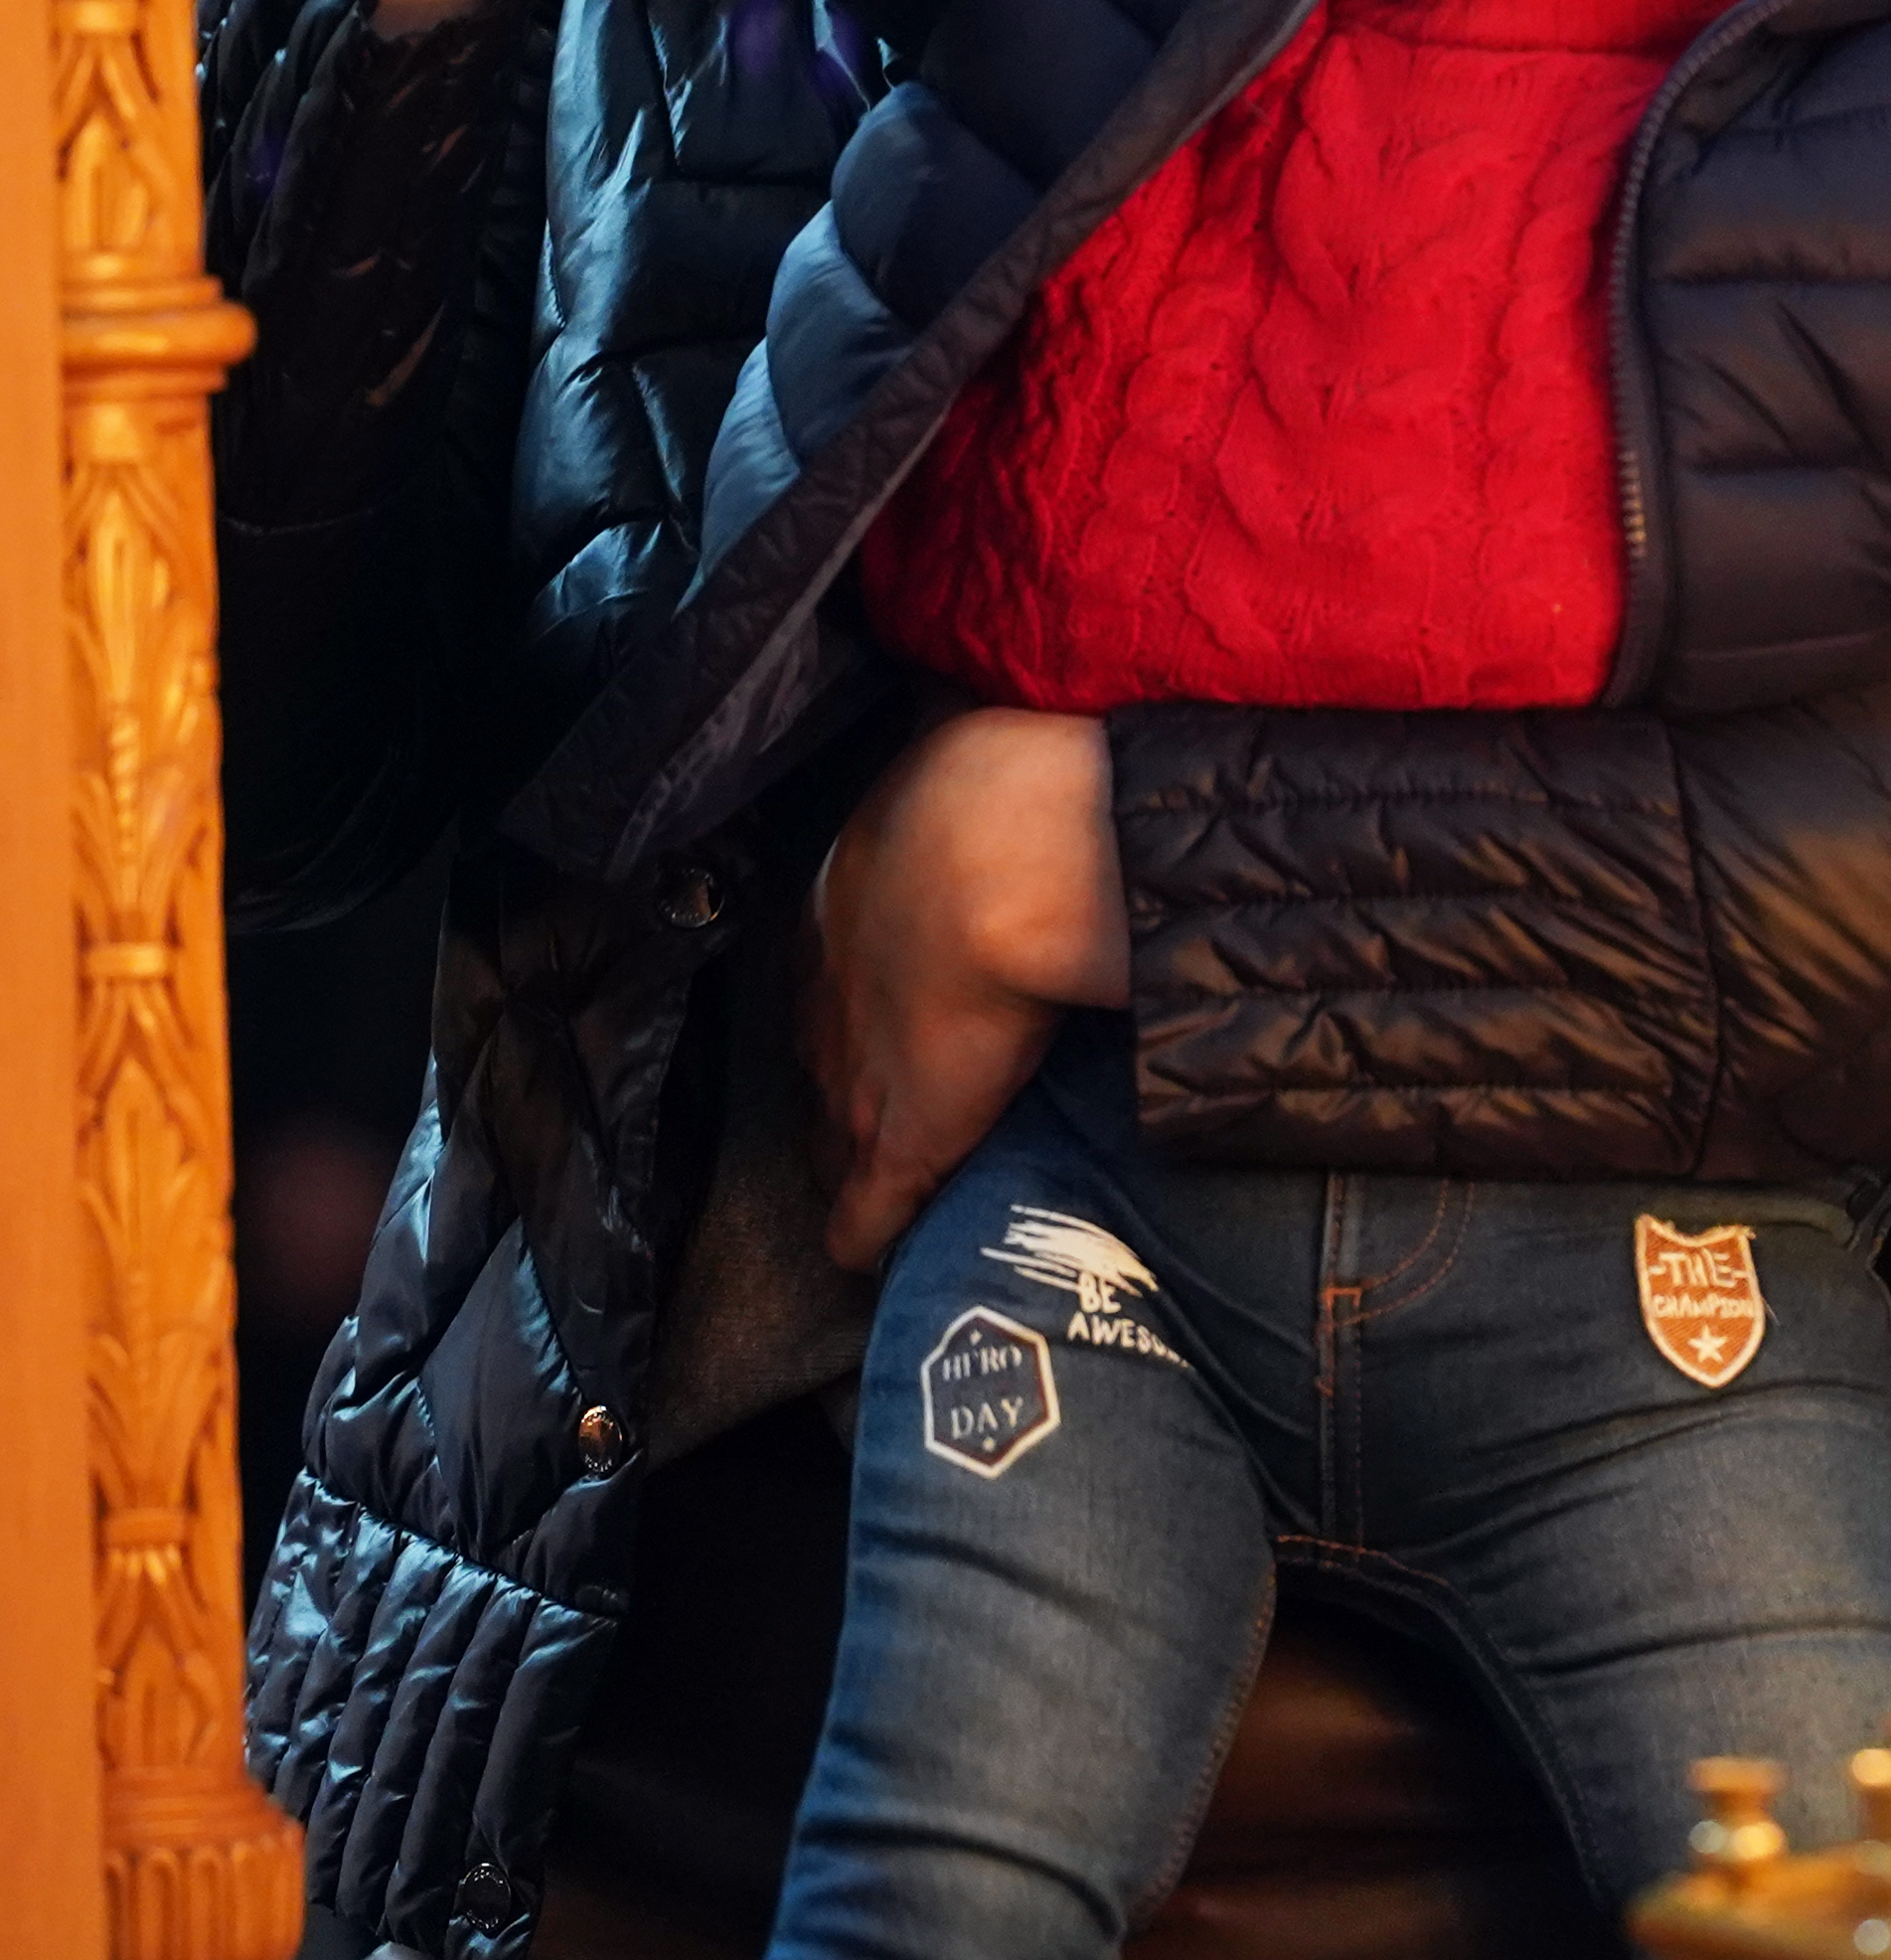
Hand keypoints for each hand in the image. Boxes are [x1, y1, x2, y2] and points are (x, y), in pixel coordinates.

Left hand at [801, 707, 1129, 1270]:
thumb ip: (957, 763)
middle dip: (833, 1073)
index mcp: (842, 899)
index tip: (863, 1005)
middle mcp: (832, 988)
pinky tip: (859, 1254)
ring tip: (853, 1178)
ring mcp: (860, 1068)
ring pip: (835, 1126)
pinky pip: (868, 1202)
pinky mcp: (901, 1138)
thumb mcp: (957, 756)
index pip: (828, 964)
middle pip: (818, 1048)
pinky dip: (865, 1230)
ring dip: (843, 1153)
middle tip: (849, 1100)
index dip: (847, 992)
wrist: (1003, 856)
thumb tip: (963, 705)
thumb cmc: (989, 789)